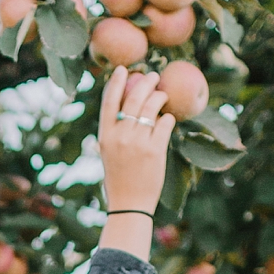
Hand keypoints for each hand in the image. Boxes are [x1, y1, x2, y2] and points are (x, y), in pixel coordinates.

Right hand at [97, 67, 174, 221]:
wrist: (129, 205)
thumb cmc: (119, 180)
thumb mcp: (108, 155)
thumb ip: (114, 133)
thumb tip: (124, 109)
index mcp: (105, 137)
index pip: (109, 102)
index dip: (116, 82)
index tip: (123, 69)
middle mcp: (121, 136)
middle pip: (134, 99)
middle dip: (146, 83)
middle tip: (154, 76)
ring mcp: (138, 142)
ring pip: (151, 108)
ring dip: (159, 97)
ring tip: (163, 95)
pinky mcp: (156, 150)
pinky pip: (165, 124)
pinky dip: (168, 118)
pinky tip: (168, 119)